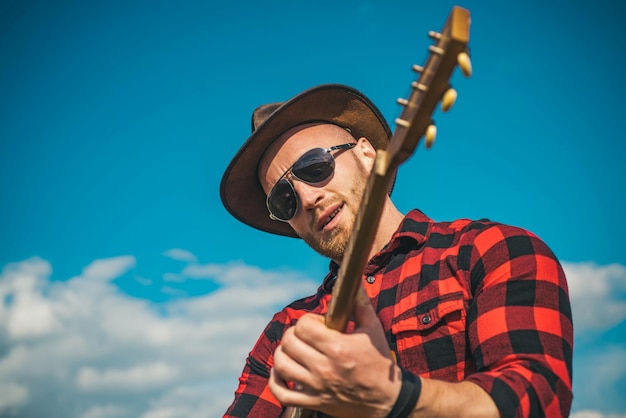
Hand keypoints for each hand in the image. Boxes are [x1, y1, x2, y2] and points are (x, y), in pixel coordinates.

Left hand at [269, 287, 402, 417]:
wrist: (386, 401)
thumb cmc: (379, 363)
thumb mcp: (373, 330)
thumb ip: (360, 305)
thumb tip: (353, 283)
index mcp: (338, 348)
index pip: (303, 326)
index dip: (308, 320)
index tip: (318, 324)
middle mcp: (325, 368)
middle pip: (290, 343)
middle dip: (294, 334)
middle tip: (306, 336)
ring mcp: (317, 387)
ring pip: (282, 365)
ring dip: (283, 353)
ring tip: (294, 350)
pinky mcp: (313, 402)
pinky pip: (281, 393)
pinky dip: (276, 380)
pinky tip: (282, 371)